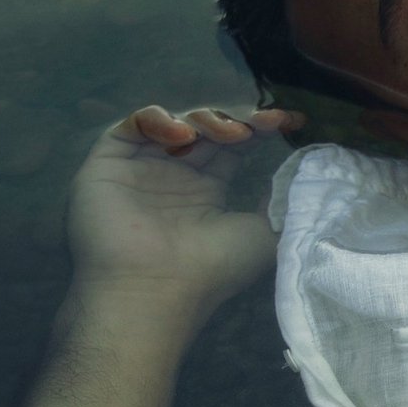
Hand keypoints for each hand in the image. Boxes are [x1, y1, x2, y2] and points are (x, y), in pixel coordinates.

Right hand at [64, 104, 303, 317]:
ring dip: (205, 119)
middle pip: (205, 130)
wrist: (154, 287)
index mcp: (206, 194)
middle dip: (237, 120)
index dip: (259, 129)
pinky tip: (184, 133)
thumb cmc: (211, 268)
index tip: (290, 120)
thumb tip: (299, 175)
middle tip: (264, 123)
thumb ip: (279, 203)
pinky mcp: (108, 163)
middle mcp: (172, 178)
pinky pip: (130, 125)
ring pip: (173, 122)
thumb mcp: (262, 234)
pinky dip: (158, 119)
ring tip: (230, 134)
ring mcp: (141, 169)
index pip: (231, 147)